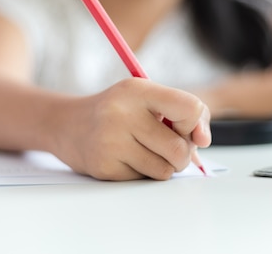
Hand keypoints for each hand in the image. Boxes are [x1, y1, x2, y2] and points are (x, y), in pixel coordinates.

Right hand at [52, 78, 210, 180]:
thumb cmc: (118, 112)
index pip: (189, 107)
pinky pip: (143, 181)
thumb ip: (183, 113)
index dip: (195, 124)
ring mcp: (110, 141)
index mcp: (137, 90)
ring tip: (144, 151)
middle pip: (179, 148)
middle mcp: (122, 113)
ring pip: (164, 170)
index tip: (187, 129)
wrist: (67, 125)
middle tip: (167, 146)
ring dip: (162, 166)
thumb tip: (203, 141)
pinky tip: (125, 159)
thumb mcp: (147, 99)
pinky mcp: (103, 167)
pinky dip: (142, 174)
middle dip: (181, 154)